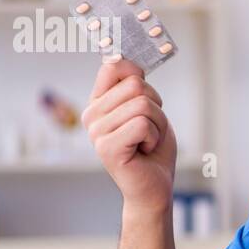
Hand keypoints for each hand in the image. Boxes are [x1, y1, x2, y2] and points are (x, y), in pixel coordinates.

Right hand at [81, 56, 176, 211]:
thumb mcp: (148, 110)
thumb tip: (128, 61)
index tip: (146, 98)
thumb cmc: (153, 149)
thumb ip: (135, 87)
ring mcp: (96, 131)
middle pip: (136, 85)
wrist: (154, 187)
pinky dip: (154, 138)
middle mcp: (91, 114)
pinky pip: (143, 125)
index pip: (113, 66)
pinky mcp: (106, 147)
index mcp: (98, 102)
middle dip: (156, 108)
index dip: (138, 76)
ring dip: (157, 125)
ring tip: (147, 141)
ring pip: (143, 105)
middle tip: (149, 130)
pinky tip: (144, 150)